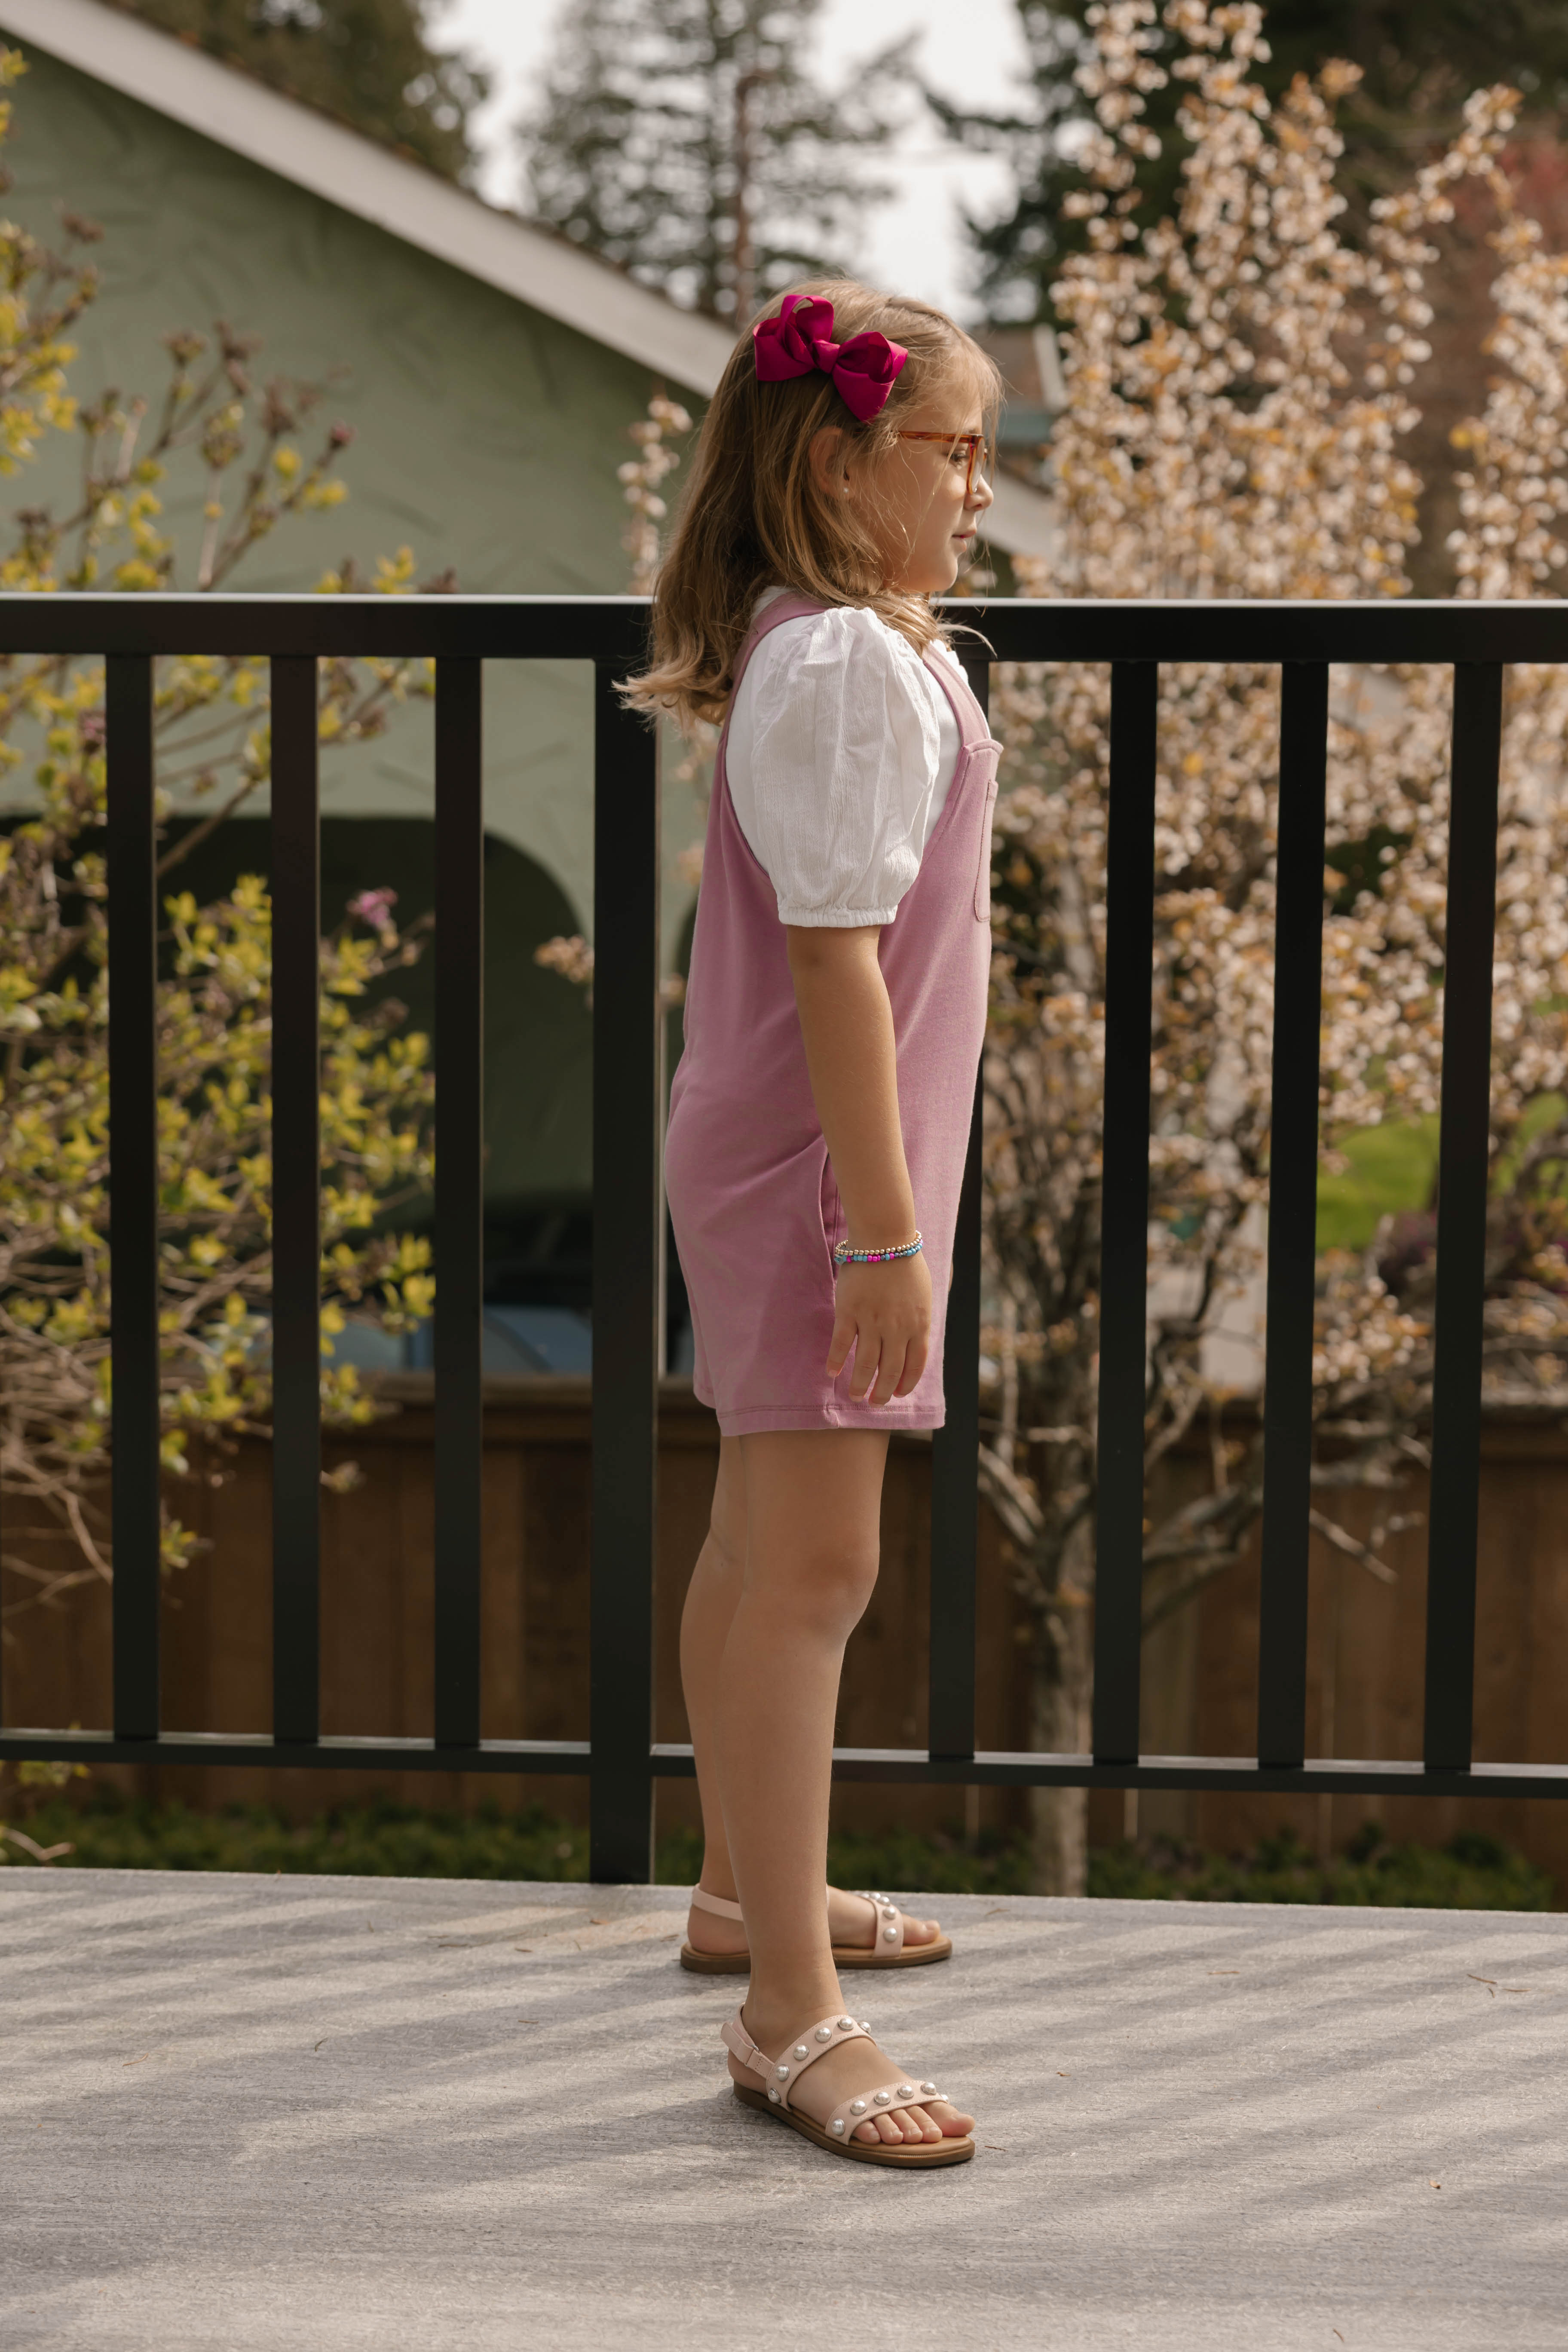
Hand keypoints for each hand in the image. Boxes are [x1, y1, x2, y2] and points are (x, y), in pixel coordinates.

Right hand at [826, 1251, 931, 1405]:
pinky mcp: (849, 1311)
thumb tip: (918, 1343)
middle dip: (881, 1392)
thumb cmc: (906, 1264)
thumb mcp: (924, 1296)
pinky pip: (842, 1343)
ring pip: (866, 1363)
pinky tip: (832, 1372)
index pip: (915, 1365)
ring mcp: (873, 1321)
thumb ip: (920, 1320)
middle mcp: (897, 1328)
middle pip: (890, 1370)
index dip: (905, 1383)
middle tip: (874, 1402)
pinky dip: (837, 1360)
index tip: (897, 1394)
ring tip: (854, 1395)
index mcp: (919, 1324)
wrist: (885, 1238)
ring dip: (859, 1384)